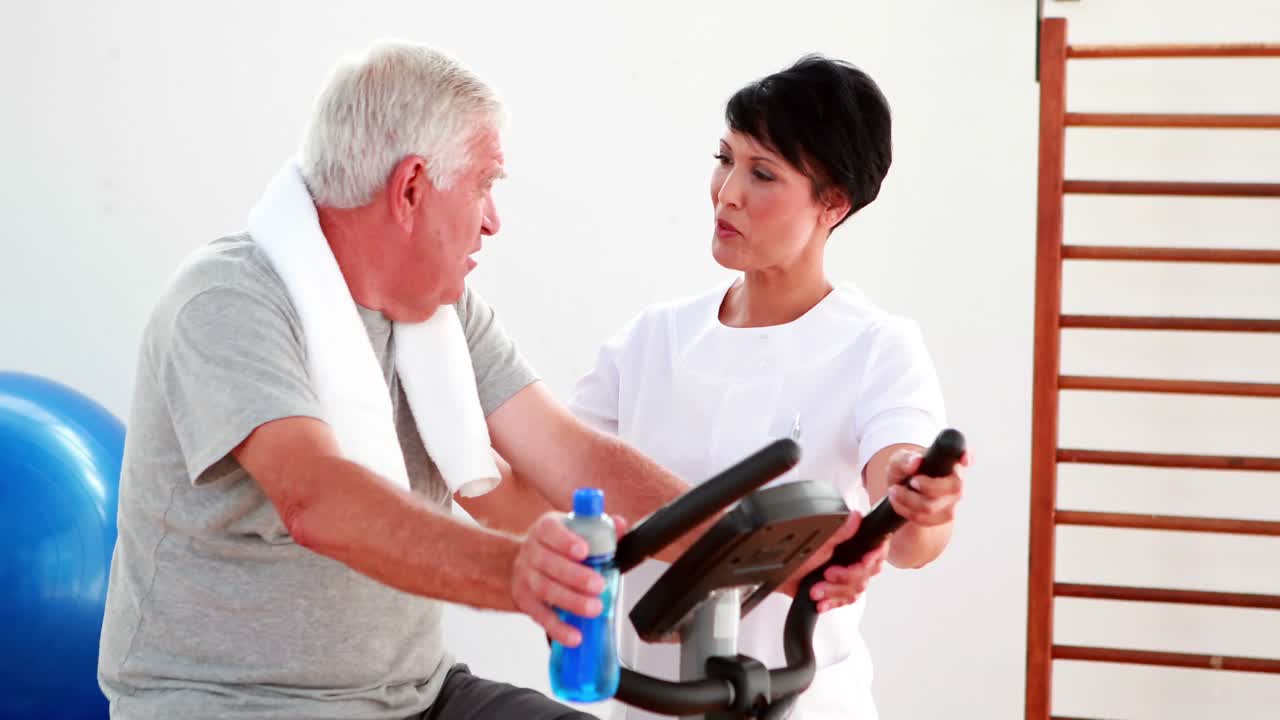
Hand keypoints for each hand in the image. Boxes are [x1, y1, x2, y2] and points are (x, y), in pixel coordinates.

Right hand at [511, 511, 627, 646]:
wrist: (526, 561)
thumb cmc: (556, 545)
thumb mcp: (575, 529)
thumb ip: (600, 528)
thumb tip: (620, 525)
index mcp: (545, 529)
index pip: (551, 531)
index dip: (566, 541)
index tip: (584, 551)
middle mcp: (532, 552)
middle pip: (549, 564)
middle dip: (575, 576)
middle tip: (598, 586)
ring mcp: (526, 577)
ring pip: (545, 590)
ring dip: (571, 601)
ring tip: (593, 609)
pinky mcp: (525, 602)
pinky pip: (541, 616)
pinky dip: (558, 628)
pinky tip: (575, 635)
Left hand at [777, 511, 887, 611]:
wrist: (771, 573)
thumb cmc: (788, 553)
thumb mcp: (817, 541)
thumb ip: (838, 532)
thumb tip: (855, 517)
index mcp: (848, 542)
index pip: (876, 548)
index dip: (875, 556)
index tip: (865, 561)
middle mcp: (848, 558)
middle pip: (867, 573)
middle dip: (847, 577)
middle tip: (829, 573)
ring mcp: (841, 576)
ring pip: (855, 590)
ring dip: (835, 592)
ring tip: (817, 589)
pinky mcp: (833, 590)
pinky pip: (843, 601)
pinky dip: (831, 602)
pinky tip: (821, 601)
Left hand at [884, 448, 968, 527]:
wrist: (903, 492)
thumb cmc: (905, 470)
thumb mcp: (899, 460)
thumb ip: (905, 459)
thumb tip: (916, 462)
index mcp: (951, 460)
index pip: (966, 456)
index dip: (968, 457)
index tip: (964, 459)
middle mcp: (958, 479)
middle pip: (954, 487)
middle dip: (929, 486)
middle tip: (912, 481)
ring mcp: (954, 500)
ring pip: (933, 506)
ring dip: (908, 500)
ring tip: (894, 490)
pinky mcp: (944, 516)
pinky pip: (925, 519)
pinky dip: (906, 510)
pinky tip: (897, 501)